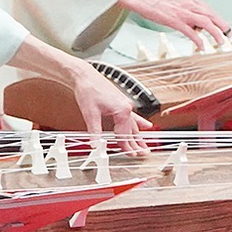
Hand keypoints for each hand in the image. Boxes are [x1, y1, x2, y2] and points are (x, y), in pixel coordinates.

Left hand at [9, 36, 152, 150]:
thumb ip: (94, 131)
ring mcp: (125, 105)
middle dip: (137, 144)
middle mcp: (126, 108)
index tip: (132, 156)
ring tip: (146, 146)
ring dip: (139, 136)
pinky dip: (139, 122)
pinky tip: (147, 126)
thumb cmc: (88, 90)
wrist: (85, 76)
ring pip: (134, 125)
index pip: (124, 135)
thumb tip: (94, 145)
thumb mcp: (90, 114)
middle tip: (144, 155)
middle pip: (132, 131)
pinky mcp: (121, 103)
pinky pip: (133, 116)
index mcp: (122, 111)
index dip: (127, 147)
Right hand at [118, 0, 231, 45]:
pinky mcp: (176, 21)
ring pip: (206, 23)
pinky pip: (191, 32)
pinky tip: (201, 46)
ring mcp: (183, 13)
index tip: (224, 26)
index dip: (219, 19)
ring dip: (215, 33)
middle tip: (229, 34)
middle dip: (223, 25)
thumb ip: (187, 9)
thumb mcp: (176, 0)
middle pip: (212, 15)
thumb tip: (194, 22)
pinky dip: (198, 40)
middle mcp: (189, 4)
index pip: (209, 9)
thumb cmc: (156, 1)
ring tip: (220, 41)